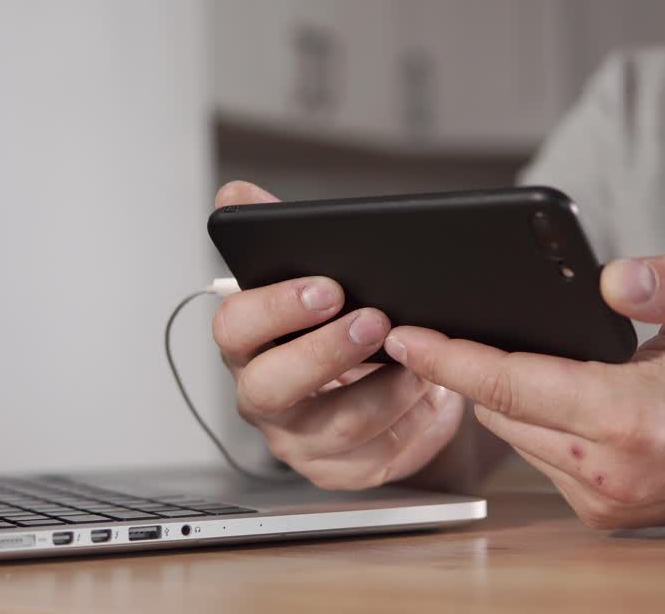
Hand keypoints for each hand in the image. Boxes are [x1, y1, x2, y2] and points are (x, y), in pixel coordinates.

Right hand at [211, 181, 464, 488]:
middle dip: (325, 353)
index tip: (327, 285)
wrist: (389, 384)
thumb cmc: (343, 325)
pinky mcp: (340, 470)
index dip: (275, 307)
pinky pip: (375, 454)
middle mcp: (263, 395)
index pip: (234, 326)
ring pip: (334, 424)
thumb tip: (237, 194)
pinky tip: (430, 392)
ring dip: (385, 386)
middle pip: (270, 386)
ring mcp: (299, 439)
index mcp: (249, 342)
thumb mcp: (315, 275)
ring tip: (421, 357)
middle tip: (376, 319)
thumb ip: (278, 232)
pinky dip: (410, 419)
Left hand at [384, 252, 664, 527]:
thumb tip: (612, 278)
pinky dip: (533, 424)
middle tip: (442, 327)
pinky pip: (541, 458)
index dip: (451, 358)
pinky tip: (545, 393)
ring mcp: (606, 503)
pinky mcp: (603, 515)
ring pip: (516, 436)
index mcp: (632, 420)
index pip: (512, 385)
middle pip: (502, 412)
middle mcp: (611, 473)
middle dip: (468, 370)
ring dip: (502, 398)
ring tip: (503, 353)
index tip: (405, 335)